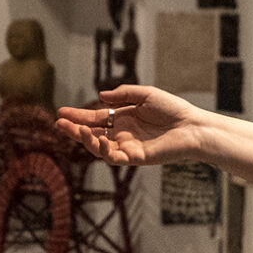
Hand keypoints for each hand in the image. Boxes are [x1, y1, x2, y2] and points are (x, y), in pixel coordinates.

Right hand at [57, 85, 210, 166]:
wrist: (192, 126)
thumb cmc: (172, 109)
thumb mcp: (145, 94)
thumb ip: (123, 94)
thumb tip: (100, 96)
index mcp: (123, 118)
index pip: (96, 119)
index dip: (79, 117)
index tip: (61, 112)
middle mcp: (122, 134)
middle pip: (93, 134)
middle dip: (75, 130)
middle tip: (60, 124)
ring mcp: (128, 147)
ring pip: (100, 148)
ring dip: (86, 140)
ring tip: (78, 130)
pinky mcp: (136, 158)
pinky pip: (115, 158)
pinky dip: (105, 151)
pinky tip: (99, 140)